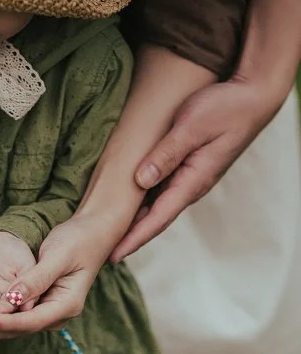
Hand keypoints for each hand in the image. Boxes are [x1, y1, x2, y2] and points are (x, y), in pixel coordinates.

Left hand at [0, 216, 106, 350]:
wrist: (91, 234)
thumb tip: (12, 299)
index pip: (30, 321)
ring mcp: (45, 310)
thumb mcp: (58, 256)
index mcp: (65, 305)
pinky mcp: (35, 303)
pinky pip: (10, 314)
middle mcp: (54, 314)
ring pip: (10, 325)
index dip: (4, 322)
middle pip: (16, 330)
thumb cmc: (78, 241)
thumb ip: (36, 278)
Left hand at [110, 77, 286, 261]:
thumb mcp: (191, 127)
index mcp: (192, 181)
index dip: (134, 237)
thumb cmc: (224, 109)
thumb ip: (166, 154)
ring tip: (110, 233)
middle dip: (130, 236)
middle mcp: (191, 185)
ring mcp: (190, 178)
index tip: (114, 254)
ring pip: (157, 206)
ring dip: (135, 221)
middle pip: (155, 218)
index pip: (158, 218)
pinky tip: (127, 203)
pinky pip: (161, 191)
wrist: (251, 99)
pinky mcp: (188, 167)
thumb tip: (140, 181)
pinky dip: (143, 202)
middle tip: (102, 251)